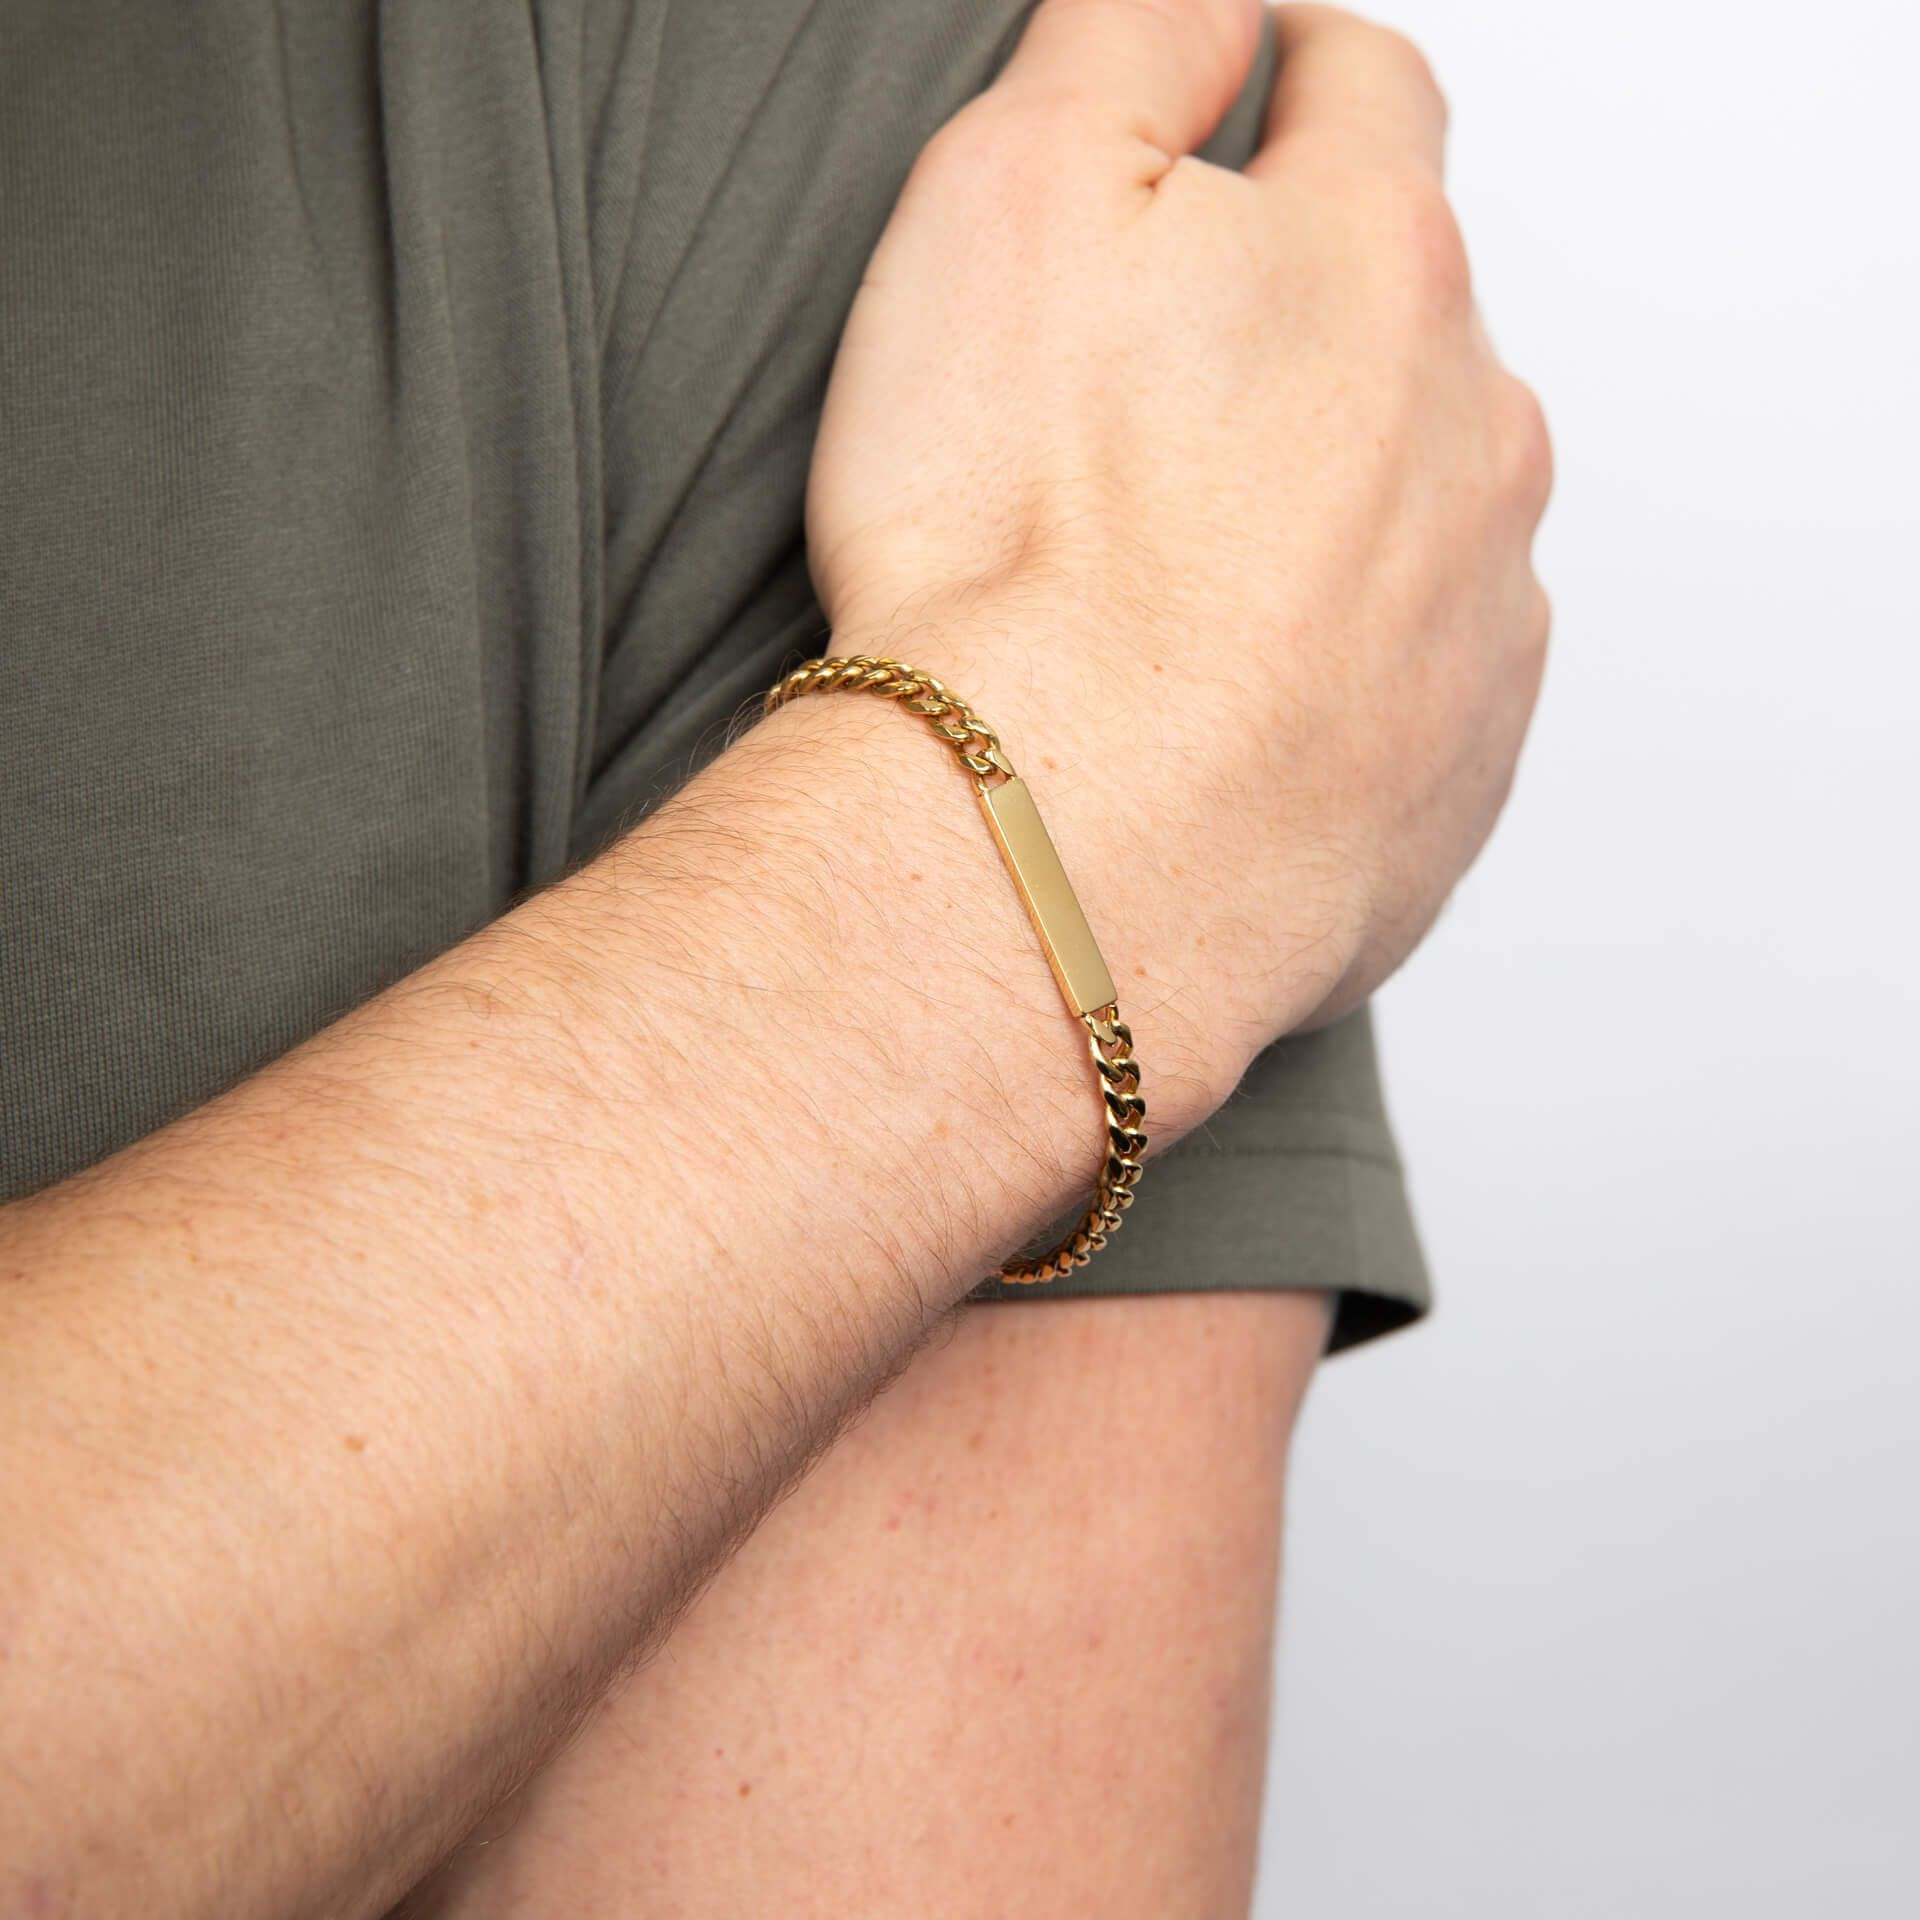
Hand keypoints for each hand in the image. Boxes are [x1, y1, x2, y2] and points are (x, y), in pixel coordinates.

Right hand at [806, 0, 1550, 1094]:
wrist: (1053, 854)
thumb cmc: (1011, 558)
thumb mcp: (1012, 197)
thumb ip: (1132, 41)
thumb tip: (1207, 1)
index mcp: (1375, 263)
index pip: (1365, 94)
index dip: (1292, 80)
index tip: (1258, 96)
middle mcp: (1470, 431)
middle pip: (1410, 317)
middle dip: (1306, 327)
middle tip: (1161, 407)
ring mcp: (1481, 614)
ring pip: (1427, 505)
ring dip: (1336, 509)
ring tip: (1188, 580)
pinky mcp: (1460, 770)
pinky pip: (1422, 675)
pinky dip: (1344, 668)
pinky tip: (1232, 702)